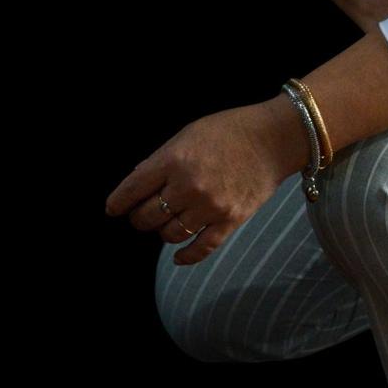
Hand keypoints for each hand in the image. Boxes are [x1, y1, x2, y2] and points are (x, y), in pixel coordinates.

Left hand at [103, 100, 302, 266]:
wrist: (274, 138)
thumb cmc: (229, 131)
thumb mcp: (187, 135)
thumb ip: (162, 160)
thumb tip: (138, 186)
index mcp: (174, 159)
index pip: (133, 189)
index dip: (118, 202)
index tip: (113, 209)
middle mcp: (188, 185)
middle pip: (147, 216)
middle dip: (140, 217)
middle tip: (143, 214)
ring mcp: (210, 206)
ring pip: (170, 234)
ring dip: (163, 231)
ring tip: (168, 222)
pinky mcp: (230, 220)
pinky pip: (200, 248)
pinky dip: (185, 256)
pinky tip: (178, 257)